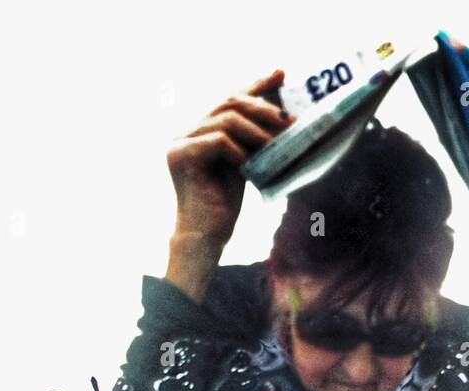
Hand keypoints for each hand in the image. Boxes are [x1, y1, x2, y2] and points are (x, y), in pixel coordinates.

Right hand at [166, 69, 293, 249]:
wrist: (205, 238)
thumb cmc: (223, 207)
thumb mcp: (242, 163)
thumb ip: (250, 139)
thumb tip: (280, 116)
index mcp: (198, 130)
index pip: (229, 98)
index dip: (255, 84)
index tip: (281, 74)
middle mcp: (185, 131)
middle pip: (228, 102)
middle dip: (263, 108)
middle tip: (289, 121)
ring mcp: (179, 142)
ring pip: (225, 119)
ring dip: (257, 131)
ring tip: (275, 145)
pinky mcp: (180, 155)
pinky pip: (219, 140)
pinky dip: (240, 151)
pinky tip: (249, 167)